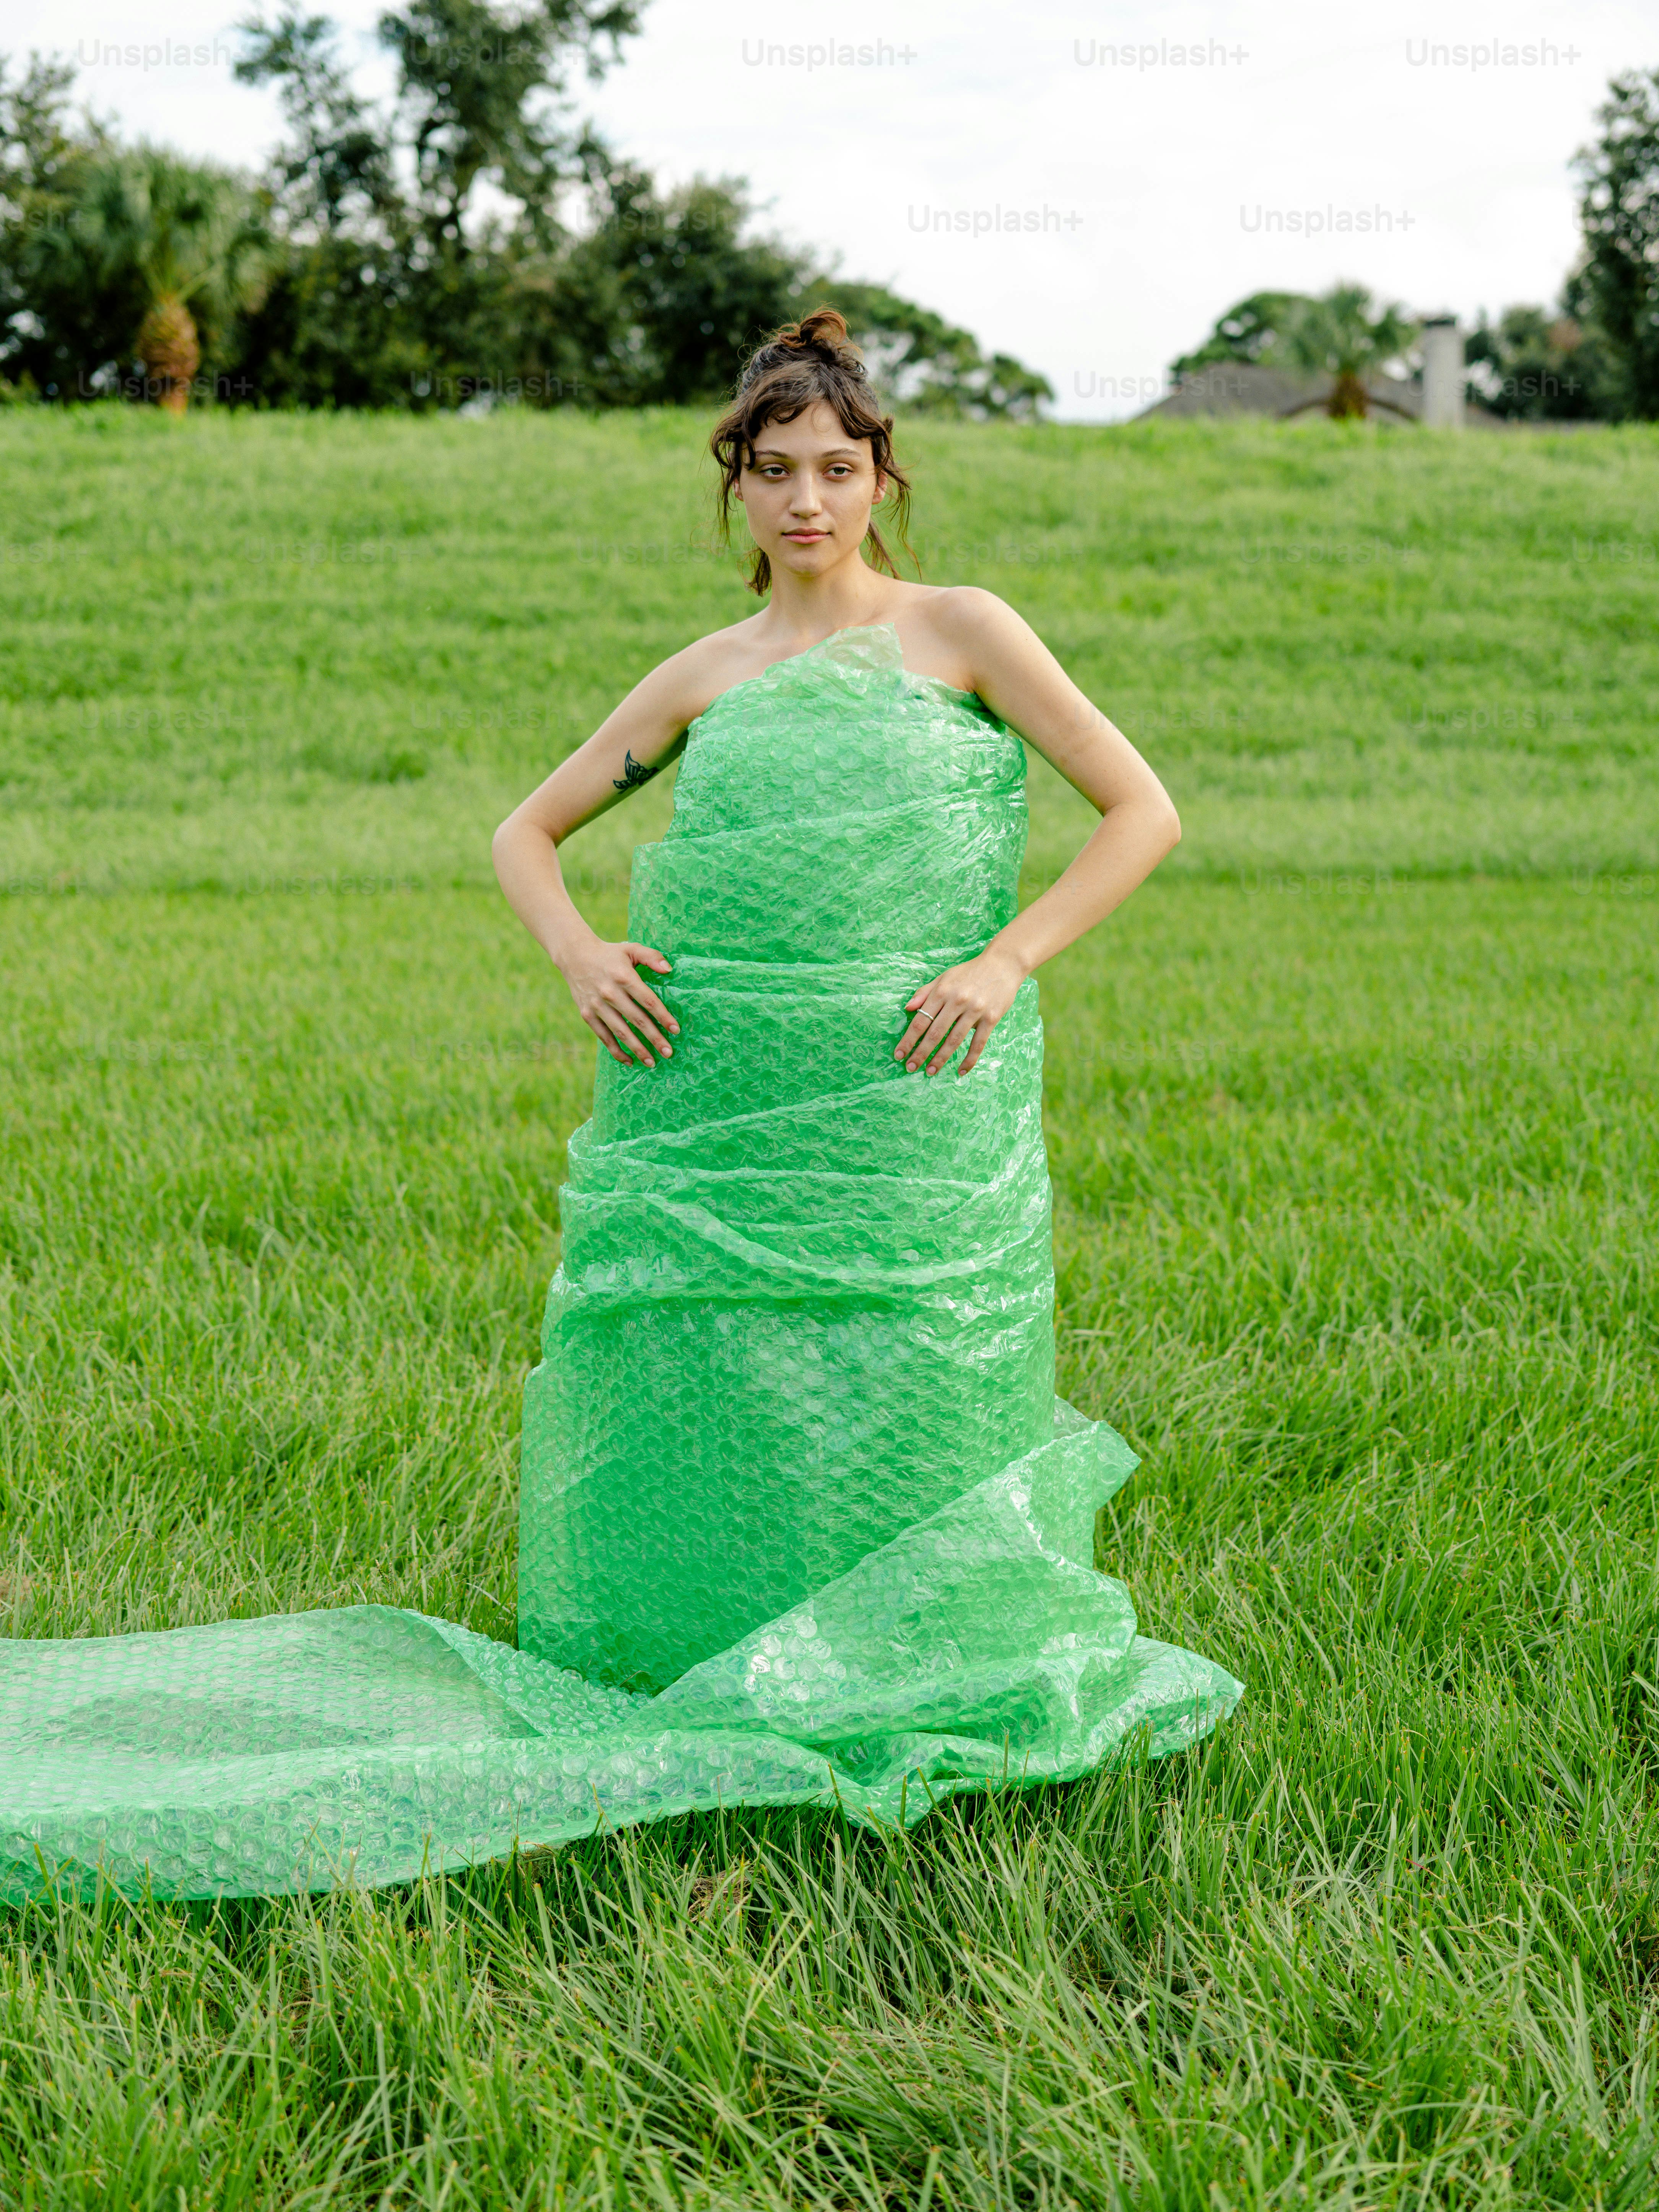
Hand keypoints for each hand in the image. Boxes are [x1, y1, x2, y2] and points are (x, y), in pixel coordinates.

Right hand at [557, 932, 678, 1067]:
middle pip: (637, 1020)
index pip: (648, 1001)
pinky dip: (616, 1051)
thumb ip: (652, 957)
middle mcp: (610, 993)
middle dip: (654, 1039)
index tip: (675, 1030)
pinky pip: (604, 1037)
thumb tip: (670, 969)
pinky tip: (630, 1061)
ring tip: (652, 1062)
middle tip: (669, 1053)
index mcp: (624, 977)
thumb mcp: (631, 948)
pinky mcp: (587, 1014)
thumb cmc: (609, 954)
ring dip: (637, 1049)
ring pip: (621, 1032)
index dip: (663, 1017)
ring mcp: (597, 1006)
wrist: (575, 956)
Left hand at [895, 946, 1024, 1076]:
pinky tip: (961, 1071)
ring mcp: (975, 1010)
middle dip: (921, 1053)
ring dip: (941, 1059)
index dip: (908, 1040)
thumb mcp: (944, 977)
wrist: (1002, 964)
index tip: (899, 1054)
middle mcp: (957, 1001)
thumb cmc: (969, 972)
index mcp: (942, 991)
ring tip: (930, 1072)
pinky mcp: (991, 1018)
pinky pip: (978, 1043)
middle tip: (911, 1067)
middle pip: (935, 1033)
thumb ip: (925, 992)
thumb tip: (907, 1008)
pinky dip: (969, 1059)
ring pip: (954, 1040)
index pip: (920, 1020)